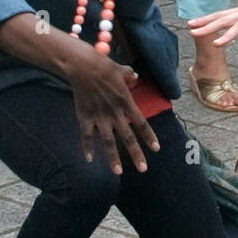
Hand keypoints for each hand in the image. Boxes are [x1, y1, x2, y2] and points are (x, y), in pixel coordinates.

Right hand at [65, 53, 159, 174]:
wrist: (81, 66)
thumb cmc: (103, 65)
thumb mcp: (121, 70)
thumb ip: (130, 76)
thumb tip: (136, 77)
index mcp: (126, 102)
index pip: (141, 123)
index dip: (149, 136)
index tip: (156, 149)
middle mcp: (114, 113)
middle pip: (128, 137)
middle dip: (136, 154)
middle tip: (143, 169)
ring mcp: (99, 117)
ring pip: (108, 141)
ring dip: (113, 157)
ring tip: (118, 172)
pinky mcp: (84, 117)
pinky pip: (86, 136)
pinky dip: (87, 148)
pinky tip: (89, 160)